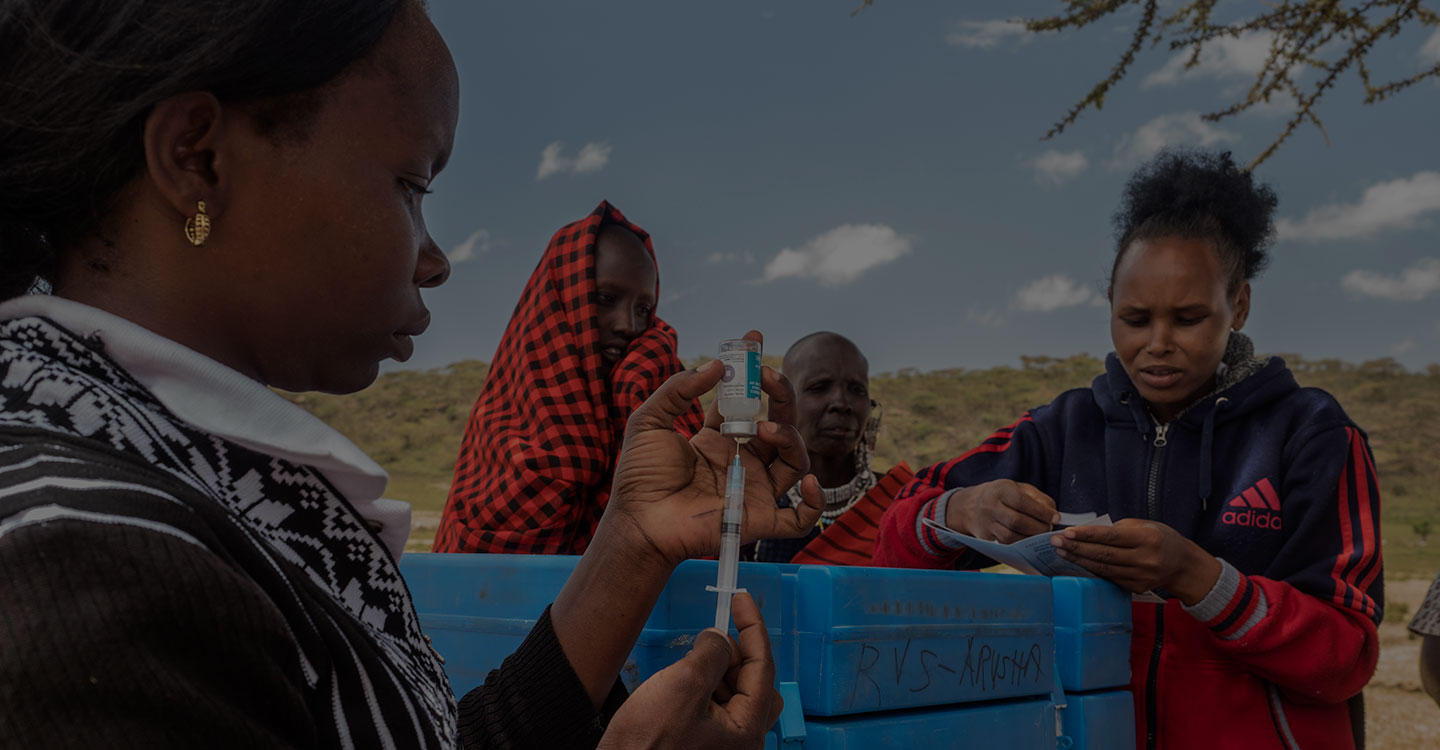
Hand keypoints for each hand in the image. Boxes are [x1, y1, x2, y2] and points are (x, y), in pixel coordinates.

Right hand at [600, 593, 783, 749]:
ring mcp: (723, 747)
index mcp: (747, 730)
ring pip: (735, 696)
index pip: (762, 667)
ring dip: (719, 672)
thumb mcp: (682, 686)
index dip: (752, 627)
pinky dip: (706, 689)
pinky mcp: (704, 747)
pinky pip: (717, 710)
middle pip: (755, 684)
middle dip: (737, 655)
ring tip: (691, 662)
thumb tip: (719, 639)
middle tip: (713, 638)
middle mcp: (742, 743)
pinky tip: (682, 684)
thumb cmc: (647, 745)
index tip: (741, 600)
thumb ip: (710, 654)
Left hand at [604, 330, 822, 567]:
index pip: (745, 404)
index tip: (753, 342)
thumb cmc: (639, 477)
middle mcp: (740, 463)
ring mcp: (752, 491)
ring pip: (794, 461)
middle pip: (778, 425)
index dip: (752, 375)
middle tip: (768, 375)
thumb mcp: (649, 422)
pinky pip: (799, 517)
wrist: (638, 522)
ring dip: (790, 438)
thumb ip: (678, 389)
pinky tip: (806, 481)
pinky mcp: (757, 520)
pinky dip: (814, 501)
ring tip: (765, 428)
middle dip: (780, 396)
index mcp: (716, 441)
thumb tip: (716, 366)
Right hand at [944, 479, 1058, 543]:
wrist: (972, 506)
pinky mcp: (986, 537)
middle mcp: (990, 505)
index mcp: (1000, 489)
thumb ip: (1039, 499)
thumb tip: (1054, 516)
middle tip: (1048, 529)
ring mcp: (986, 523)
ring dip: (1030, 538)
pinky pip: (1006, 543)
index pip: (1022, 502)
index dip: (1041, 512)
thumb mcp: (1019, 489)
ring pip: (1011, 536)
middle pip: (1016, 521)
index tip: (1056, 518)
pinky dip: (1021, 544)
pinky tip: (1029, 540)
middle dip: (1037, 527)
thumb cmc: (1003, 496)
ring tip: (1040, 535)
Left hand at [1049, 518, 1221, 603]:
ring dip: (1079, 561)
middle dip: (1076, 548)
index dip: (1087, 535)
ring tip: (1060, 552)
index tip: (1067, 532)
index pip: (1111, 537)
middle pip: (1103, 555)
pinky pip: (1109, 578)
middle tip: (1055, 542)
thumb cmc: (1160, 538)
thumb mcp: (1144, 526)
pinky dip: (1091, 571)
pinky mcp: (1136, 588)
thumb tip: (1086, 533)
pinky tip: (1076, 564)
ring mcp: (1141, 577)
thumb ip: (1117, 529)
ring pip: (1103, 569)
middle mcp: (1145, 559)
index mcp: (1147, 539)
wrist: (1183, 565)